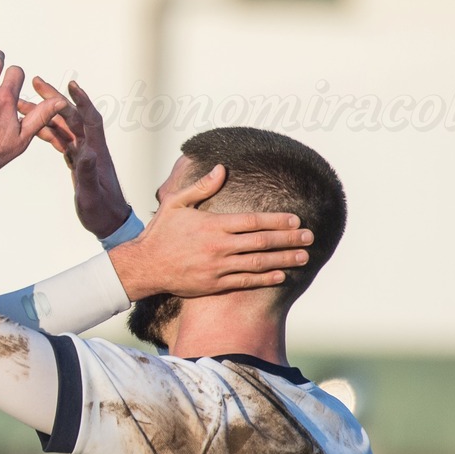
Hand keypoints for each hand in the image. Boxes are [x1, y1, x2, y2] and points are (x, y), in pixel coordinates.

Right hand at [22, 77, 130, 238]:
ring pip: (62, 126)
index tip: (70, 84)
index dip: (80, 101)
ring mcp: (82, 152)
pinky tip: (33, 125)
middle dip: (54, 98)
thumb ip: (88, 172)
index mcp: (95, 151)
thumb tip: (85, 151)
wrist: (109, 221)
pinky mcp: (76, 160)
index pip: (89, 119)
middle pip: (71, 116)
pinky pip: (60, 140)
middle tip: (36, 82)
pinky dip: (47, 130)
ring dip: (45, 113)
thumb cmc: (102, 210)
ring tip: (23, 103)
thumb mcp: (92, 193)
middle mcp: (90, 147)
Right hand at [107, 164, 313, 299]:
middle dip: (288, 239)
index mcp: (212, 225)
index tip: (295, 220)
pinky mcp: (214, 284)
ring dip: (283, 260)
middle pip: (261, 242)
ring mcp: (218, 266)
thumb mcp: (176, 203)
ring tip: (303, 257)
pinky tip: (280, 275)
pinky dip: (265, 278)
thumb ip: (201, 187)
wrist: (145, 265)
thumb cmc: (160, 233)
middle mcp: (219, 246)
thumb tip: (222, 169)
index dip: (276, 220)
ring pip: (258, 263)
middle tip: (309, 237)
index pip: (252, 221)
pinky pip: (246, 281)